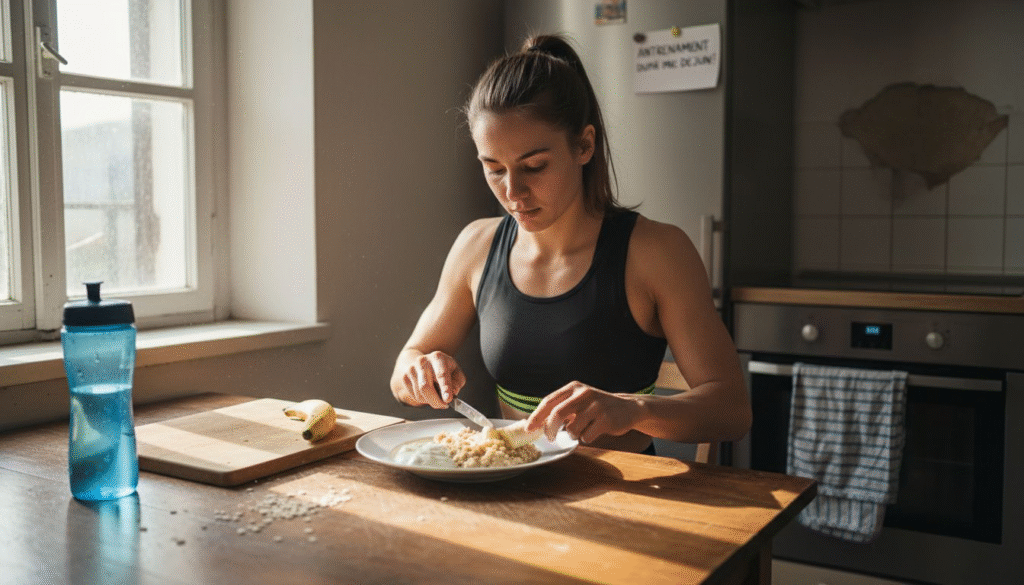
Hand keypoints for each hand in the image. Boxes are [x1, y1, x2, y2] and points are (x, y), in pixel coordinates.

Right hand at [399, 351, 465, 408]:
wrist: (423, 362)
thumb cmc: (442, 368)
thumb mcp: (455, 370)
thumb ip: (458, 381)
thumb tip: (452, 393)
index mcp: (437, 357)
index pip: (441, 374)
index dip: (445, 388)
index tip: (448, 399)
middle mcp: (422, 361)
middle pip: (426, 387)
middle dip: (436, 401)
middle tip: (444, 406)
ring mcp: (411, 369)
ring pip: (420, 394)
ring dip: (430, 401)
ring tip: (437, 398)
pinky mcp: (405, 378)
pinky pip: (415, 396)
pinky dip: (424, 400)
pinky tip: (428, 394)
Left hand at [526, 382, 641, 442]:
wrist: (628, 408)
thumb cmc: (597, 408)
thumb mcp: (578, 401)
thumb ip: (560, 409)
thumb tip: (535, 423)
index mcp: (574, 387)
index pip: (549, 401)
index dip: (537, 416)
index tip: (528, 428)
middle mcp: (584, 393)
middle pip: (557, 413)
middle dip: (550, 429)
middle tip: (550, 438)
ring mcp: (596, 406)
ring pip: (572, 428)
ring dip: (573, 434)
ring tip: (583, 429)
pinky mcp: (606, 419)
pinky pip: (586, 436)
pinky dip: (586, 438)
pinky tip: (595, 431)